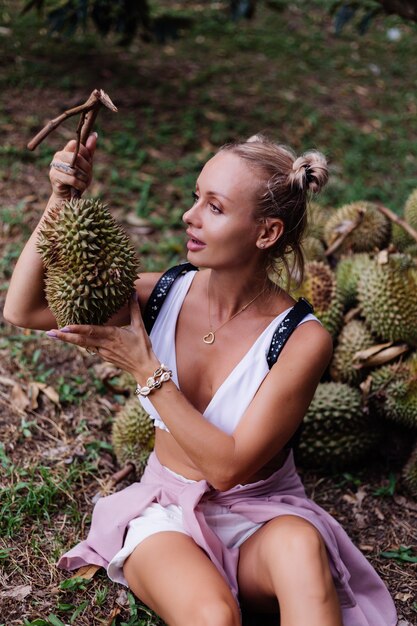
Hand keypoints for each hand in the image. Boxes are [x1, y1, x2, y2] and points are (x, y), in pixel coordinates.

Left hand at [45, 293, 160, 383]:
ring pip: (83, 345)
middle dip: (64, 337)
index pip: (92, 331)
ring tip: (54, 335)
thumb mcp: (139, 326)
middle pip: (81, 340)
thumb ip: (134, 309)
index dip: (78, 329)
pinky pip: (90, 347)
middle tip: (49, 333)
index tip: (65, 326)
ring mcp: (102, 352)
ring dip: (68, 339)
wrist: (143, 367)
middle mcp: (104, 345)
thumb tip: (133, 293)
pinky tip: (71, 338)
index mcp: (112, 336)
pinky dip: (80, 343)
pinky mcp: (103, 357)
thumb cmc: (142, 346)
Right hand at [49, 133, 96, 199]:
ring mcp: (54, 166)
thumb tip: (94, 134)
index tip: (88, 162)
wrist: (68, 198)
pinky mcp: (54, 176)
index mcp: (65, 151)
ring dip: (84, 178)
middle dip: (87, 168)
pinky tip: (80, 187)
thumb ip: (89, 151)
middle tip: (87, 176)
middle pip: (77, 157)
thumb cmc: (78, 180)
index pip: (76, 144)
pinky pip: (72, 179)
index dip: (85, 153)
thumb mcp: (86, 165)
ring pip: (75, 169)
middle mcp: (58, 156)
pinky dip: (80, 185)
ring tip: (83, 182)